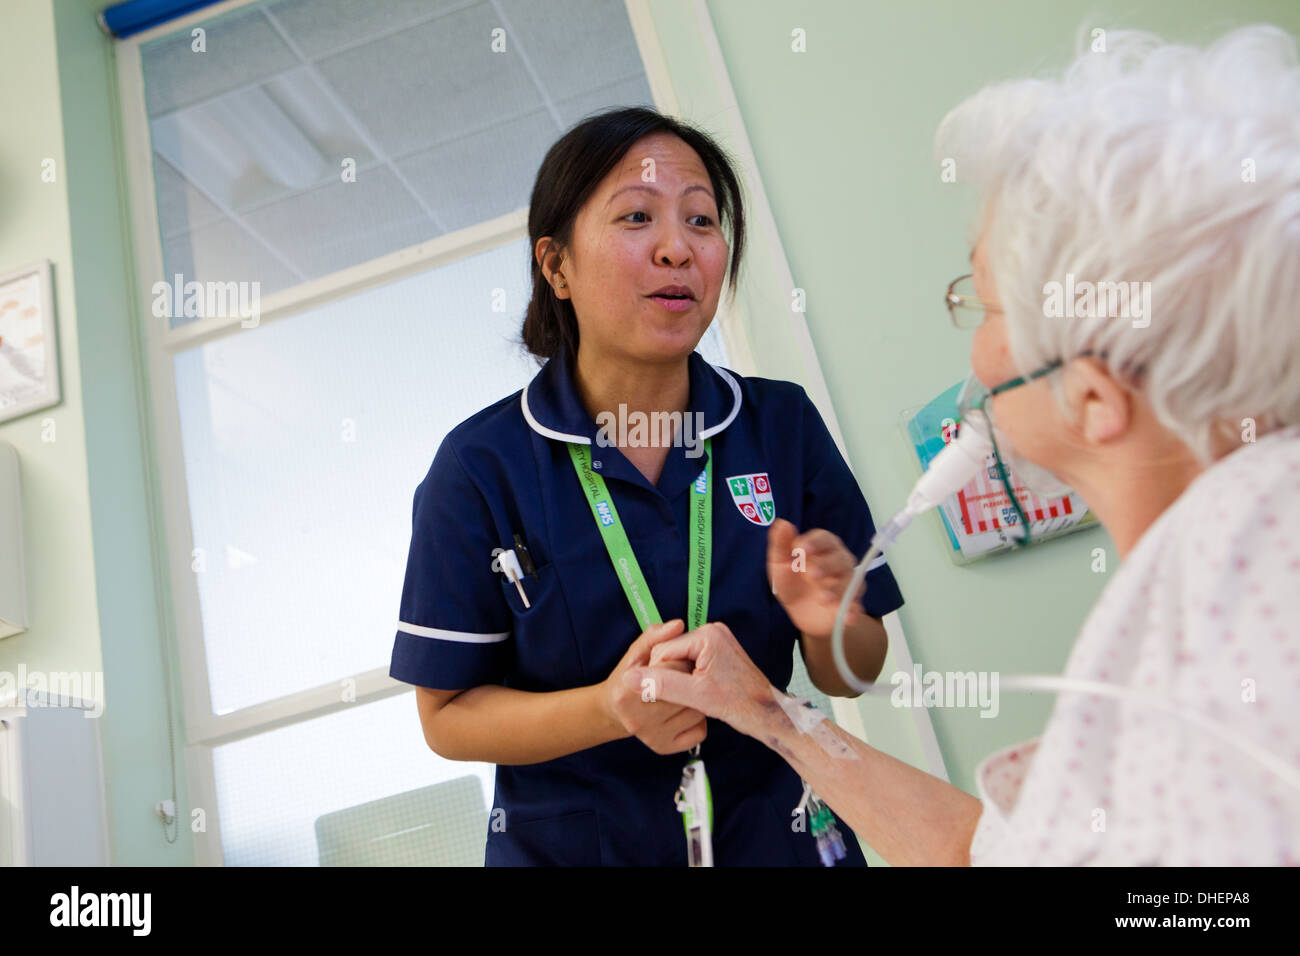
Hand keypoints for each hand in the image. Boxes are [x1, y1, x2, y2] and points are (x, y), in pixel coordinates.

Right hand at [600, 619, 707, 754]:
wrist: (612, 712)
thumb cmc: (626, 677)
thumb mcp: (636, 652)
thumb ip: (654, 636)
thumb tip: (678, 624)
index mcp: (625, 692)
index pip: (669, 669)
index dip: (676, 663)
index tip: (676, 662)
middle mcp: (636, 719)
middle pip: (684, 692)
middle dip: (688, 678)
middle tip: (685, 676)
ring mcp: (651, 737)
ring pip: (694, 712)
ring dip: (696, 699)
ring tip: (686, 692)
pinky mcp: (663, 748)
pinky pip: (698, 731)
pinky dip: (699, 720)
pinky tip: (687, 709)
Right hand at [628, 621, 773, 738]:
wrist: (767, 713)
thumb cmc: (737, 704)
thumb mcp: (695, 696)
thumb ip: (661, 685)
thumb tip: (629, 679)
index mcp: (706, 635)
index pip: (663, 651)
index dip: (659, 676)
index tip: (670, 696)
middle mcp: (712, 630)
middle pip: (671, 652)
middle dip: (670, 676)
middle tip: (684, 698)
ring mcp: (717, 639)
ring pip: (679, 658)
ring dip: (679, 677)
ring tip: (693, 696)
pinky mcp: (719, 649)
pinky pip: (691, 660)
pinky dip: (689, 676)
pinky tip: (698, 691)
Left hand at [767, 518, 865, 637]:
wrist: (800, 612)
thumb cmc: (791, 580)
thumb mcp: (779, 562)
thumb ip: (781, 543)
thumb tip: (782, 522)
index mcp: (823, 546)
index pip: (824, 538)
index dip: (814, 542)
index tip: (801, 549)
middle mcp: (840, 560)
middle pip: (839, 559)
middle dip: (826, 566)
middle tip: (811, 575)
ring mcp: (848, 581)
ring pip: (850, 581)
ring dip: (838, 589)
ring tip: (823, 598)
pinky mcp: (851, 603)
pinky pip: (856, 605)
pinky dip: (853, 611)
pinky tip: (848, 617)